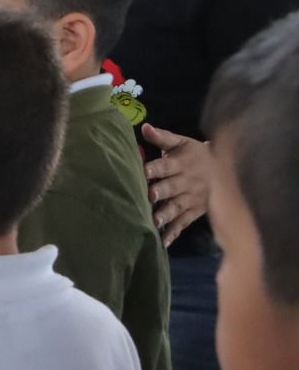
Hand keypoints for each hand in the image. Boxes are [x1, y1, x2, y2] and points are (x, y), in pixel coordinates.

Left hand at [141, 123, 210, 245]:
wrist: (224, 169)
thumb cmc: (194, 154)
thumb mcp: (181, 143)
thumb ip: (162, 137)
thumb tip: (144, 127)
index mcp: (181, 164)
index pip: (167, 166)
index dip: (156, 168)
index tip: (144, 171)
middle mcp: (186, 182)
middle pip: (172, 188)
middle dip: (161, 192)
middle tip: (149, 196)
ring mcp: (191, 199)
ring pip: (177, 207)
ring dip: (166, 215)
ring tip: (154, 222)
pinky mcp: (193, 212)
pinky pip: (182, 223)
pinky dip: (173, 233)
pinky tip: (163, 242)